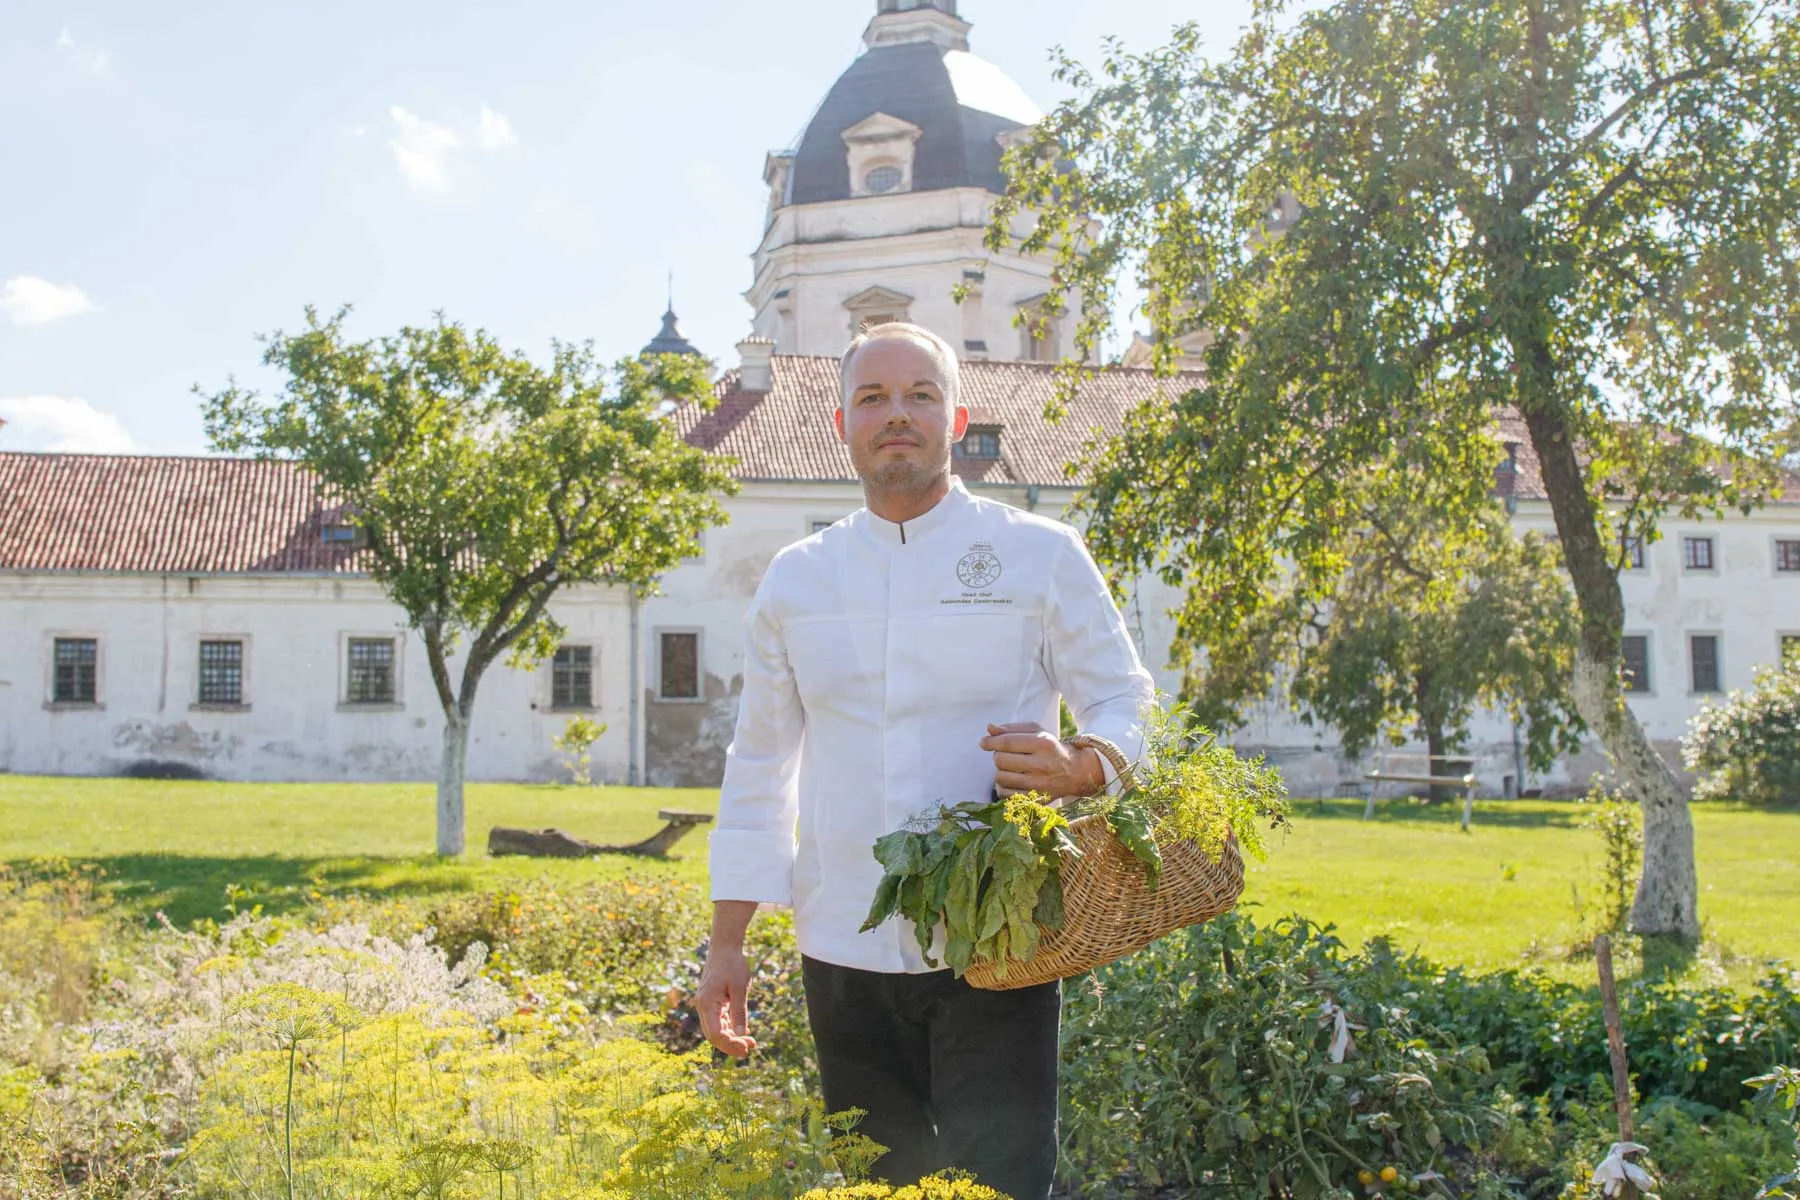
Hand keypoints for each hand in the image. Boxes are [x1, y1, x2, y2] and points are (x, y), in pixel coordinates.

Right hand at [695, 946, 756, 1057]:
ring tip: (750, 1042)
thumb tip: (743, 1035)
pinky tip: (743, 1033)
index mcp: (706, 1003)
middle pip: (713, 1035)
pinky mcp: (711, 1002)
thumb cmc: (733, 964)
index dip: (730, 1044)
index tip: (747, 1047)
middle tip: (750, 1048)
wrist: (725, 947)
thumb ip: (740, 1012)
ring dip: (731, 1038)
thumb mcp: (740, 988)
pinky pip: (718, 1021)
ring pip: (715, 1030)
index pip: (715, 1033)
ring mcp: (706, 1004)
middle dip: (730, 1045)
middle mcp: (702, 1006)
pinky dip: (729, 1029)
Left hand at [980, 721, 1105, 799]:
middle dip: (998, 756)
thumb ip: (1011, 729)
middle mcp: (1042, 765)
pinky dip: (1003, 786)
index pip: (1007, 742)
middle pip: (1000, 760)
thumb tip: (989, 729)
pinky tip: (1012, 780)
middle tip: (1006, 755)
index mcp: (1043, 744)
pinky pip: (1004, 794)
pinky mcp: (1035, 800)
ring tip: (1010, 767)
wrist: (1074, 772)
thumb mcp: (1036, 732)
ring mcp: (1039, 785)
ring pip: (1000, 777)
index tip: (983, 743)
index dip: (990, 742)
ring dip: (1000, 771)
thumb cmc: (1050, 748)